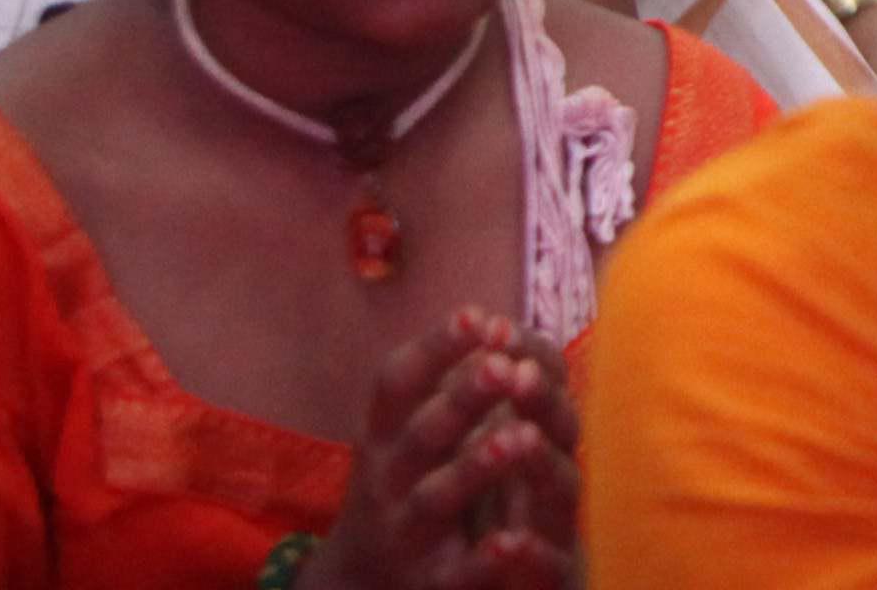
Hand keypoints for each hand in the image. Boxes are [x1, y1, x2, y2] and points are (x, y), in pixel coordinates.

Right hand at [316, 312, 575, 589]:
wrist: (360, 579)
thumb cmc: (404, 481)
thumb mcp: (407, 431)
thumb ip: (444, 384)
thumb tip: (494, 322)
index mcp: (384, 435)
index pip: (398, 383)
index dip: (435, 348)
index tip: (478, 314)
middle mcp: (388, 479)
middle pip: (424, 434)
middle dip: (461, 399)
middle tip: (502, 366)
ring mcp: (408, 530)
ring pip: (439, 497)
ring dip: (475, 467)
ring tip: (517, 438)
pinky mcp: (434, 579)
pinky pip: (460, 571)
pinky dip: (485, 559)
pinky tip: (513, 542)